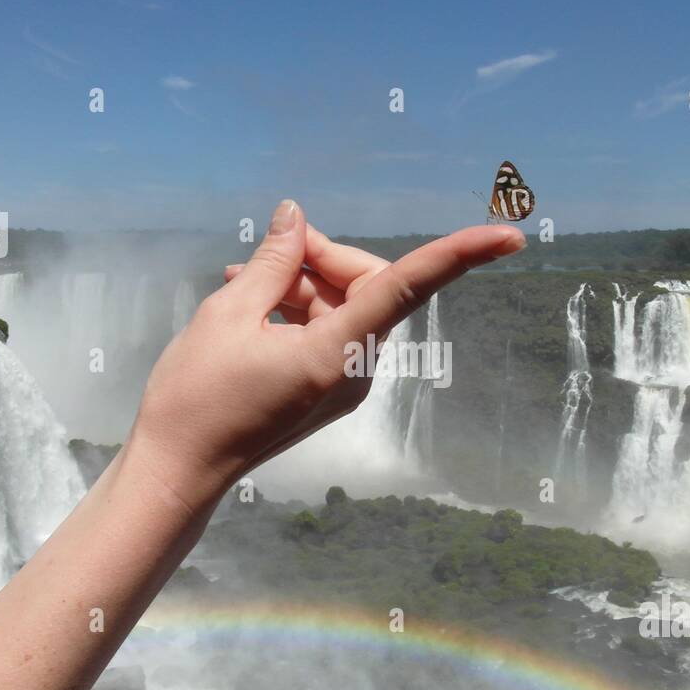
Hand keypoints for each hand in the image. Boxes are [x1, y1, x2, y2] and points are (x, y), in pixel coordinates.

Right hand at [127, 199, 524, 507]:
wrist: (178, 471)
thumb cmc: (196, 397)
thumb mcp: (227, 314)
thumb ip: (271, 262)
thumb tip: (295, 217)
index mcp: (337, 353)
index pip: (408, 288)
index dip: (460, 254)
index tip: (510, 236)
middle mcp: (354, 372)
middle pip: (369, 287)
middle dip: (324, 258)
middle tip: (268, 251)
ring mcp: (344, 386)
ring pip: (345, 308)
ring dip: (302, 284)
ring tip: (239, 279)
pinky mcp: (327, 392)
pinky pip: (330, 333)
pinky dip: (299, 310)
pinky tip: (251, 300)